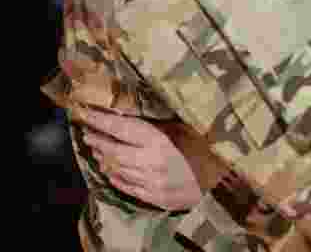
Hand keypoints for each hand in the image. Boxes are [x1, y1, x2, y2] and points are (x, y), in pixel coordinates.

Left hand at [73, 106, 202, 210]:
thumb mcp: (186, 126)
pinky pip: (127, 187)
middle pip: (114, 151)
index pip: (121, 128)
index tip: (84, 112)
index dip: (100, 120)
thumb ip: (160, 123)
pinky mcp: (155, 198)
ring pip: (117, 170)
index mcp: (159, 140)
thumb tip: (133, 112)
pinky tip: (110, 171)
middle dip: (98, 140)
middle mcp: (150, 162)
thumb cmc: (208, 146)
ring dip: (104, 158)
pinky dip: (115, 177)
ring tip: (96, 150)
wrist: (226, 179)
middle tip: (86, 132)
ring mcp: (151, 182)